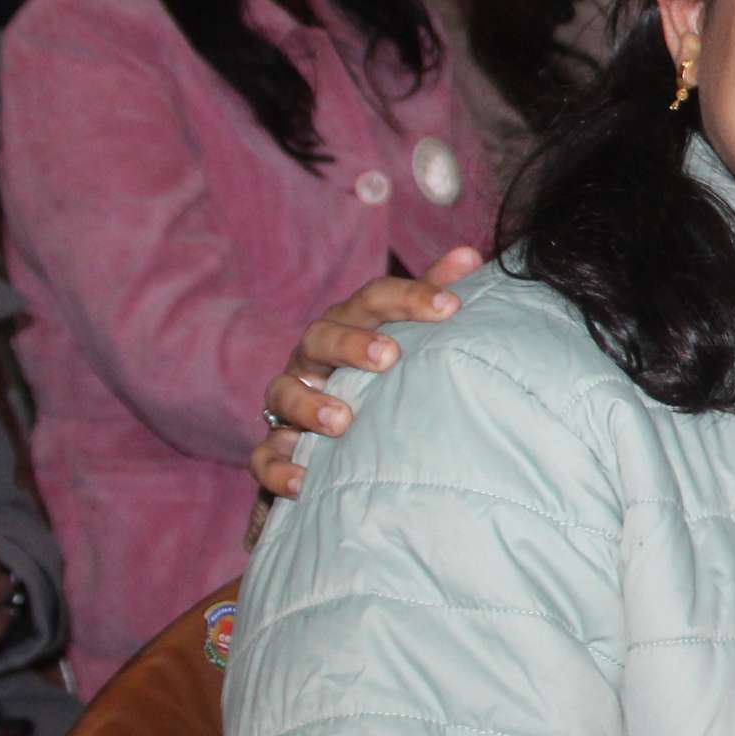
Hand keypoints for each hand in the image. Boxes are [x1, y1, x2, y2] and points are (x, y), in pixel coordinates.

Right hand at [248, 247, 483, 496]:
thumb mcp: (408, 330)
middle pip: (321, 337)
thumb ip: (435, 294)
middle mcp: (314, 357)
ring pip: (283, 393)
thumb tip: (470, 254)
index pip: (373, 300)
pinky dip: (279, 468)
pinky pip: (264, 457)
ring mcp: (290, 400)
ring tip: (341, 421)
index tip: (450, 308)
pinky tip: (304, 481)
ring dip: (309, 404)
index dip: (409, 298)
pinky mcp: (275, 447)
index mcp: (350, 324)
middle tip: (388, 356)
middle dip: (351, 344)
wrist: (339, 431)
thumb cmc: (379, 370)